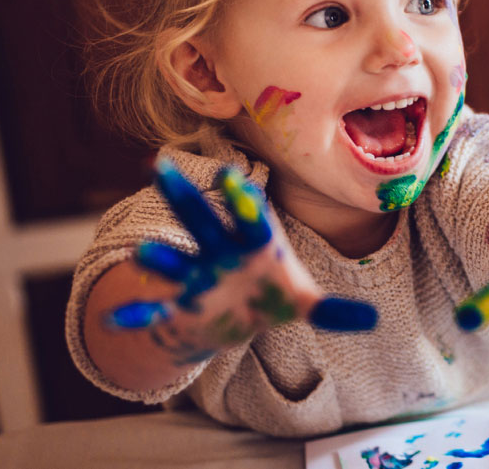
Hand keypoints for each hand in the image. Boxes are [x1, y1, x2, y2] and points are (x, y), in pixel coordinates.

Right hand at [109, 159, 375, 363]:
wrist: (232, 318)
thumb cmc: (269, 295)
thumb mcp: (302, 302)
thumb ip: (331, 311)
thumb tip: (374, 320)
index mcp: (254, 243)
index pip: (250, 216)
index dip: (243, 200)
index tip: (237, 177)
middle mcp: (219, 251)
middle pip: (201, 221)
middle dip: (184, 197)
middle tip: (159, 166)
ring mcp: (195, 276)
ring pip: (174, 262)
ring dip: (159, 260)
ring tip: (144, 255)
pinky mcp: (178, 305)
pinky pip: (153, 310)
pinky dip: (134, 315)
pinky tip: (114, 321)